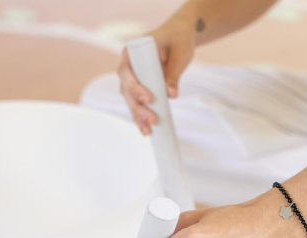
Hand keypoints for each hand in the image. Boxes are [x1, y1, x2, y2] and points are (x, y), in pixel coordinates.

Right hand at [117, 19, 195, 134]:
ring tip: (148, 131)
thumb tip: (171, 96)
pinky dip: (141, 118)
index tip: (148, 98)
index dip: (134, 87)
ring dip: (138, 116)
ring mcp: (133, 79)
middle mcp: (128, 66)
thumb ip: (174, 73)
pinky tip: (146, 131)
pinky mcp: (140, 89)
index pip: (126, 71)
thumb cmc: (178, 40)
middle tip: (152, 119)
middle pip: (126, 90)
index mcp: (131, 51)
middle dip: (137, 107)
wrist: (179, 37)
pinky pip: (137, 104)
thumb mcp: (179, 54)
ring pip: (130, 100)